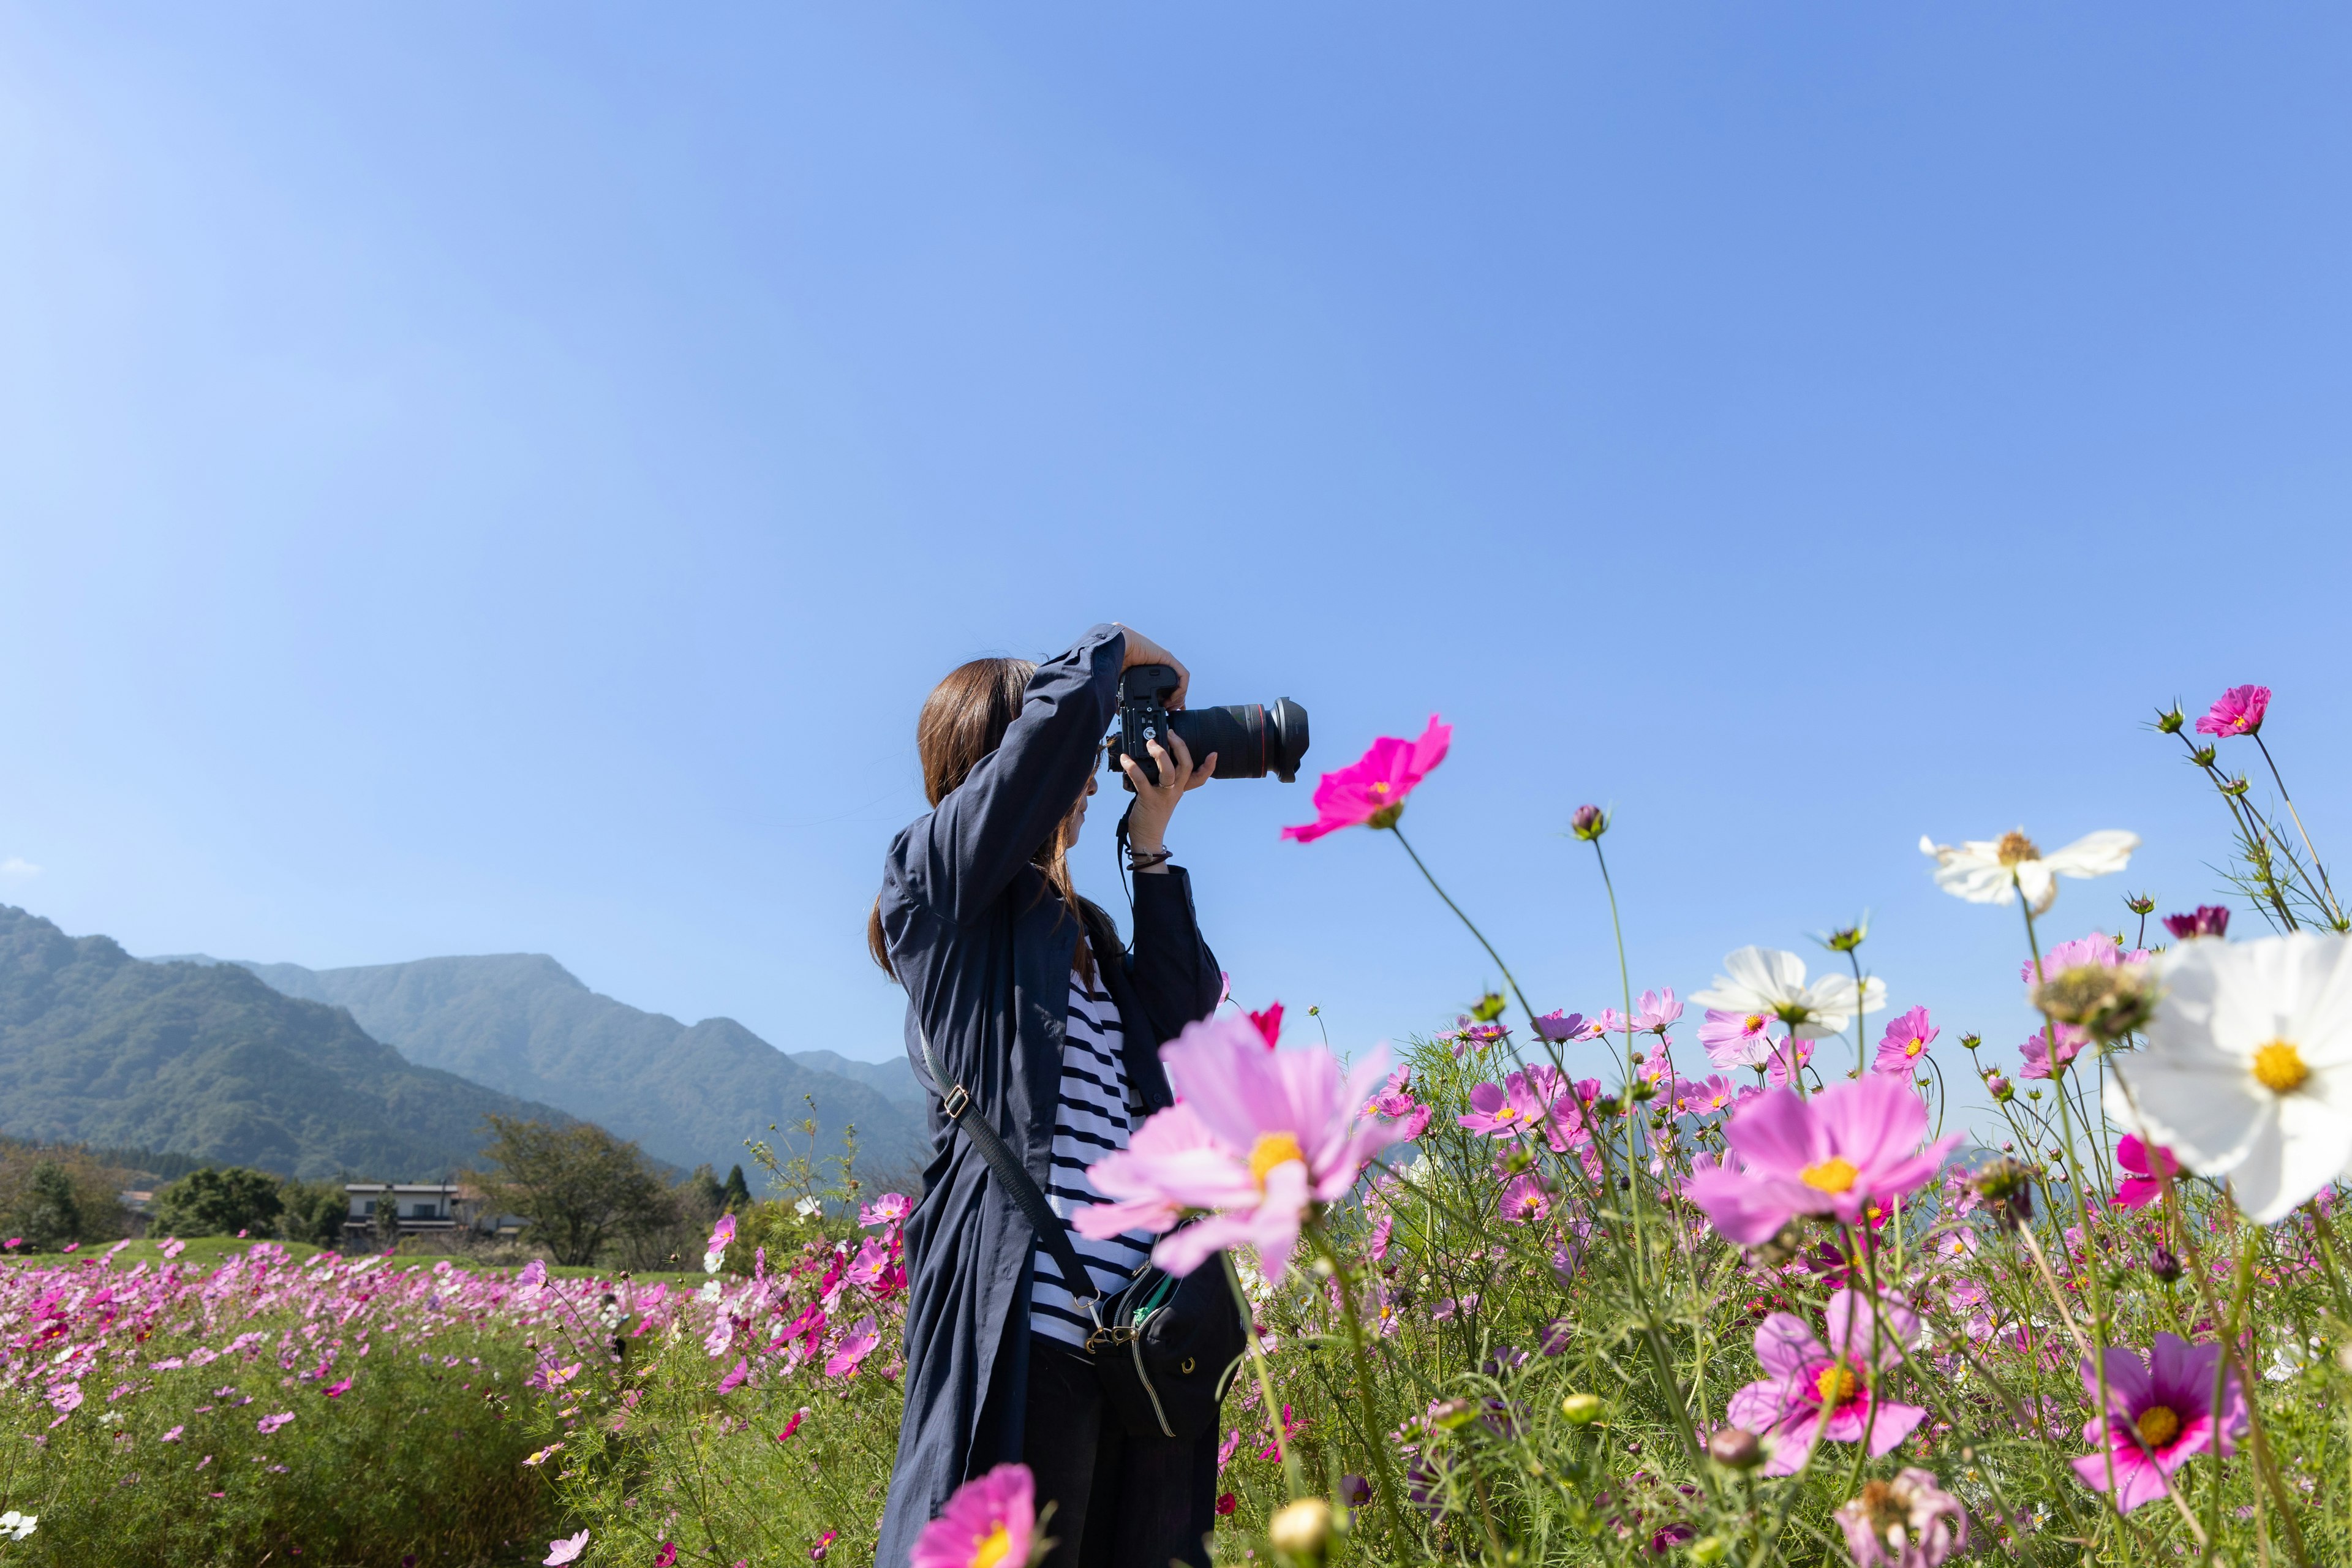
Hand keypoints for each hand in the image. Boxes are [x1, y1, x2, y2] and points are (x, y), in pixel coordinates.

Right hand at [1113, 625, 1188, 709]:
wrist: (1117, 647)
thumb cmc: (1116, 661)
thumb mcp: (1121, 683)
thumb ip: (1122, 696)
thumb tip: (1118, 711)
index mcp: (1151, 673)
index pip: (1167, 689)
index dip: (1170, 702)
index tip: (1167, 712)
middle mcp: (1160, 668)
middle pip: (1177, 686)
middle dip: (1176, 702)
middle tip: (1169, 711)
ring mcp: (1166, 663)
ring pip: (1181, 682)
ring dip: (1179, 697)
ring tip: (1171, 707)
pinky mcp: (1169, 659)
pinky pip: (1183, 675)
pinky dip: (1182, 688)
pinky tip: (1174, 697)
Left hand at [1119, 730, 1214, 867]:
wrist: (1147, 838)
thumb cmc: (1153, 816)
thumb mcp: (1164, 797)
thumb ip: (1164, 781)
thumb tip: (1155, 761)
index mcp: (1179, 789)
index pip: (1200, 777)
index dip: (1209, 766)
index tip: (1213, 753)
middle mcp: (1174, 791)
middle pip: (1186, 767)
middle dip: (1180, 747)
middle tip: (1171, 734)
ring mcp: (1162, 795)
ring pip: (1169, 771)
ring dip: (1160, 754)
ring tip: (1150, 743)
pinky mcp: (1148, 799)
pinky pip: (1142, 780)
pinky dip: (1132, 768)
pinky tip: (1125, 759)